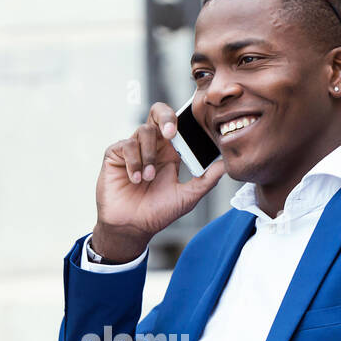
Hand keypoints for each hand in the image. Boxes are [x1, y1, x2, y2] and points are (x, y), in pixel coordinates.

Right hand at [92, 102, 225, 261]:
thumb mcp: (187, 197)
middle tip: (170, 134)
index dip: (182, 121)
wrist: (131, 227)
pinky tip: (135, 179)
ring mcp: (133, 150)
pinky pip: (125, 145)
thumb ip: (206, 180)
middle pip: (157, 113)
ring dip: (149, 155)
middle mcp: (151, 147)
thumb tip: (225, 165)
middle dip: (165, 117)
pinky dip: (133, 162)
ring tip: (148, 178)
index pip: (176, 124)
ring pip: (143, 131)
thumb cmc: (156, 213)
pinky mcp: (115, 155)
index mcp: (169, 153)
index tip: (187, 133)